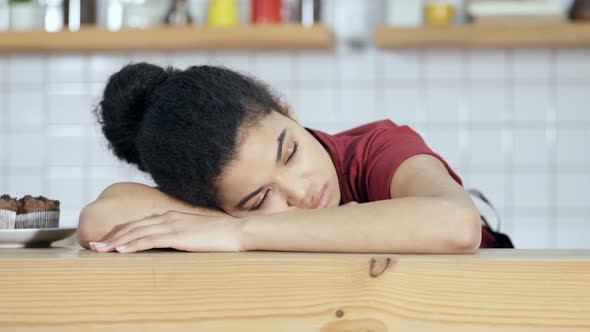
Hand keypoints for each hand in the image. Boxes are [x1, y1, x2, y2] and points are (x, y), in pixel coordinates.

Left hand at [88, 211, 244, 252]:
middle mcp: (168, 218)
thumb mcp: (194, 233)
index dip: (121, 231)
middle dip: (111, 236)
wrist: (236, 231)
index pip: (140, 224)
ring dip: (115, 241)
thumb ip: (179, 235)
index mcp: (171, 217)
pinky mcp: (177, 235)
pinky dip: (132, 244)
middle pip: (133, 226)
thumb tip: (169, 245)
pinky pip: (149, 240)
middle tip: (92, 245)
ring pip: (136, 232)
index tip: (106, 240)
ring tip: (99, 249)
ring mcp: (172, 225)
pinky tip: (120, 250)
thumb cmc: (219, 235)